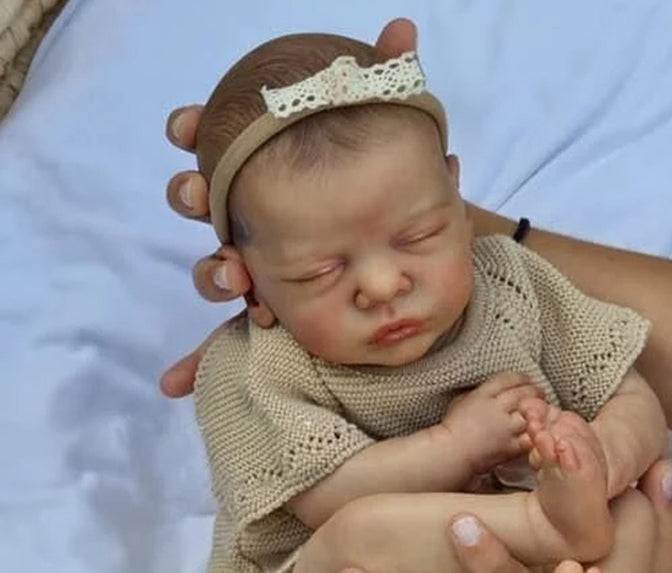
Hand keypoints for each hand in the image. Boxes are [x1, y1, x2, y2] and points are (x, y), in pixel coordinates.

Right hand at [159, 18, 418, 397]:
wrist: (413, 257)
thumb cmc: (393, 198)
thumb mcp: (397, 141)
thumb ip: (389, 90)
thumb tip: (404, 30)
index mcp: (277, 176)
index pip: (226, 147)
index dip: (201, 132)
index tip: (187, 124)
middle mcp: (262, 221)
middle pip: (210, 207)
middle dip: (196, 198)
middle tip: (198, 196)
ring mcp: (268, 268)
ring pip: (222, 271)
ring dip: (215, 272)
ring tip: (234, 275)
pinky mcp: (281, 312)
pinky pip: (240, 334)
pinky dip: (205, 356)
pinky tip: (196, 368)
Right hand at [440, 373, 541, 474]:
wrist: (451, 453)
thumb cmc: (451, 429)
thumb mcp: (460, 402)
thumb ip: (476, 395)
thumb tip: (487, 392)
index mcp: (483, 395)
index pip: (507, 380)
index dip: (520, 378)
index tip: (527, 379)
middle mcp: (497, 408)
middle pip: (523, 394)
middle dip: (534, 391)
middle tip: (540, 392)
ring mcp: (506, 427)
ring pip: (530, 414)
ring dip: (538, 410)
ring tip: (543, 410)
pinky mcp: (510, 446)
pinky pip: (529, 437)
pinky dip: (535, 432)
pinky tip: (537, 430)